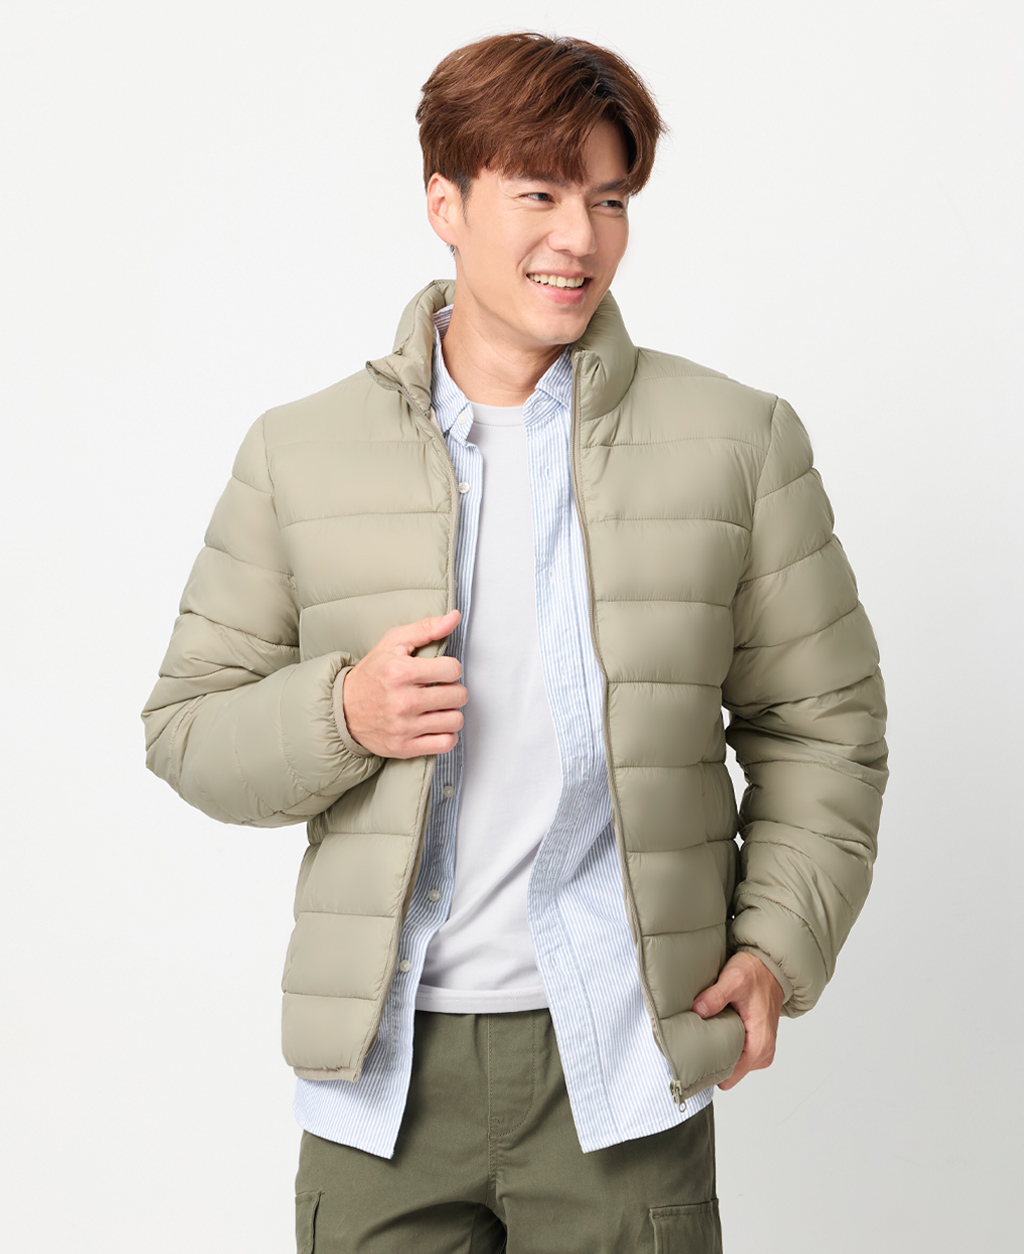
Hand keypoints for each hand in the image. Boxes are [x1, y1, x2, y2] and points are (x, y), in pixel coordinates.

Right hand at [338, 609, 466, 758]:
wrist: (343, 709)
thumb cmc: (372, 674)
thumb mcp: (393, 643)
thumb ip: (426, 628)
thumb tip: (454, 617)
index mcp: (400, 672)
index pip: (452, 669)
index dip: (450, 668)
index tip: (441, 671)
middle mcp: (402, 701)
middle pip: (458, 696)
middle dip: (454, 690)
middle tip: (441, 689)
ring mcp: (404, 726)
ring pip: (455, 720)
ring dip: (452, 713)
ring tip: (439, 707)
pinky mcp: (404, 747)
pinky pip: (445, 743)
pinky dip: (447, 735)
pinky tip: (436, 725)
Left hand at [692, 952, 784, 1090]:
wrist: (770, 967)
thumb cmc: (756, 974)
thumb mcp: (734, 980)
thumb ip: (716, 996)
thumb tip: (698, 1010)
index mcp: (760, 1044)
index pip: (731, 1077)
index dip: (711, 1071)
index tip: (693, 1060)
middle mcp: (763, 1052)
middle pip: (730, 1074)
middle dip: (712, 1059)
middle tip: (694, 1042)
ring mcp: (760, 1049)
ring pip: (732, 1065)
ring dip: (719, 1051)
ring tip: (705, 1033)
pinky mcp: (755, 1043)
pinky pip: (736, 1054)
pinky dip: (725, 1044)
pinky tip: (716, 1030)